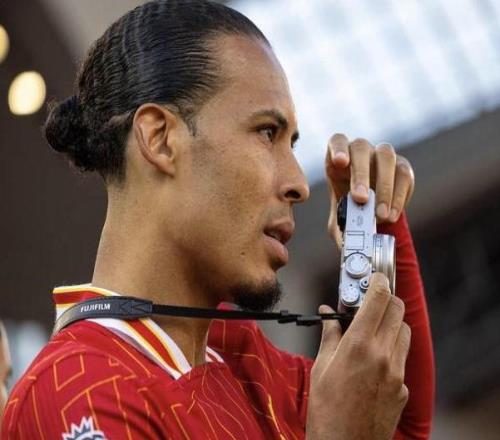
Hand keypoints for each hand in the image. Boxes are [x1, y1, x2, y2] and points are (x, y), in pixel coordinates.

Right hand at [306, 273, 410, 439]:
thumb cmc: (327, 410)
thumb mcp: (321, 367)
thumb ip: (329, 336)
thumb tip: (327, 315)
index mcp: (358, 346)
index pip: (378, 299)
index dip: (378, 282)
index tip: (374, 277)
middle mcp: (383, 355)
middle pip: (397, 310)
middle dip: (386, 299)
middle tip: (370, 302)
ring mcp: (396, 373)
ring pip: (404, 332)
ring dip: (392, 323)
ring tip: (373, 330)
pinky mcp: (402, 388)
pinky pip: (402, 358)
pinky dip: (392, 351)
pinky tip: (374, 362)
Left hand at [325, 135, 414, 245]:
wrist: (371, 214)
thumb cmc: (349, 212)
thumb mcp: (339, 221)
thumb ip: (340, 230)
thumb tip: (346, 247)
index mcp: (338, 158)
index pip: (337, 140)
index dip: (338, 148)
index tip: (339, 162)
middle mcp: (360, 151)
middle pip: (361, 148)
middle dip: (360, 173)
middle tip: (360, 199)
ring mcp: (382, 156)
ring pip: (386, 156)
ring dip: (383, 185)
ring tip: (380, 214)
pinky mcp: (402, 167)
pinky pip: (404, 175)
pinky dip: (399, 196)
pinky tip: (392, 215)